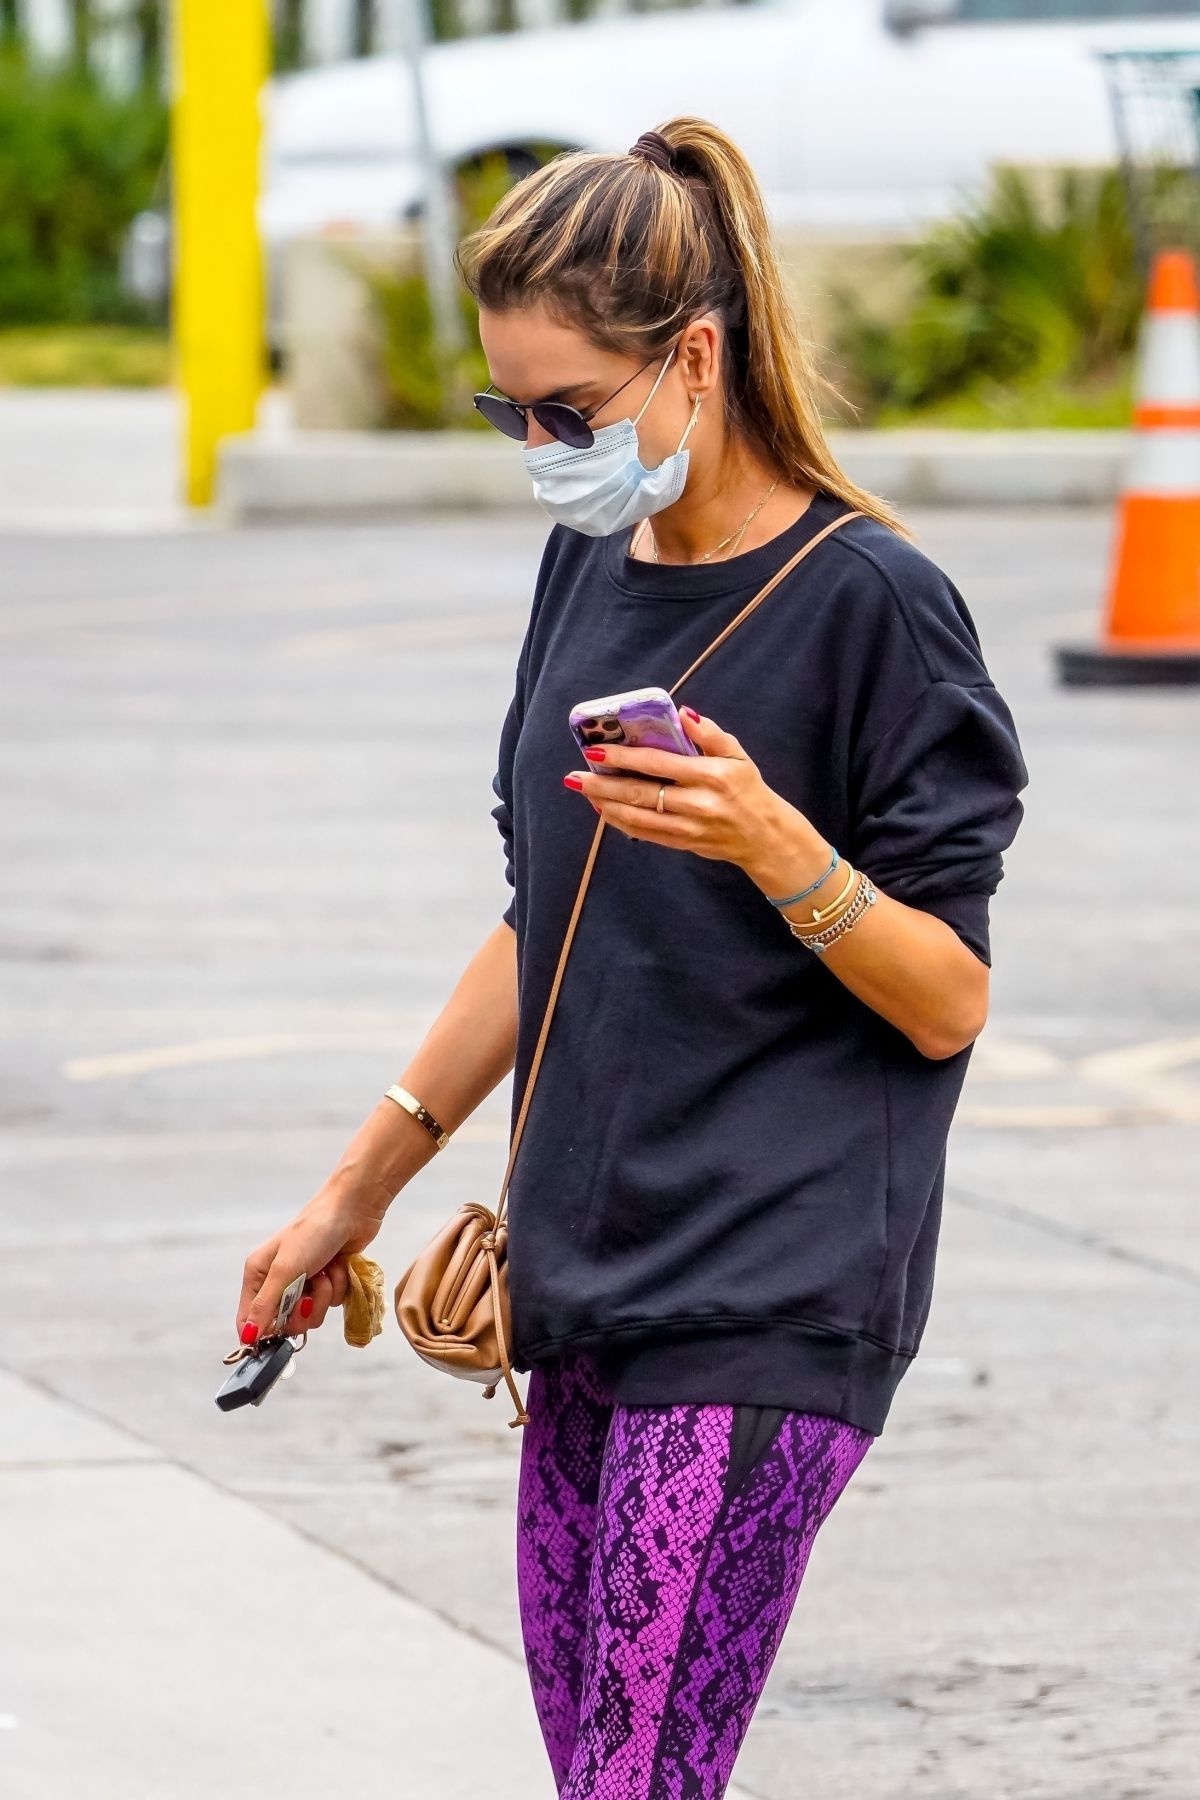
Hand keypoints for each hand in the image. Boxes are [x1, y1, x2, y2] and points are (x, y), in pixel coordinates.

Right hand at [235, 1189, 386, 1345]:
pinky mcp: (327, 1282)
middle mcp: (278, 1281)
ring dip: (323, 1296)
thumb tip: (247, 1338)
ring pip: (310, 1315)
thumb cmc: (314, 1232)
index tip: (279, 1337)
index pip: (248, 1319)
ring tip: (326, 1271)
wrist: (353, 1210)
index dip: (262, 1333)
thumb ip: (265, 1305)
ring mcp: (304, 1282)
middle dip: (302, 1311)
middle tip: (308, 1293)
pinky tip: (338, 1266)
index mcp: (258, 1274)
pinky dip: (338, 1287)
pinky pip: (330, 1303)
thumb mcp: (285, 1269)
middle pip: (284, 1323)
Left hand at [565, 707, 826, 886]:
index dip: (624, 757)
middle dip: (603, 784)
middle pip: (640, 793)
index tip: (596, 750)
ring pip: (637, 817)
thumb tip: (683, 713)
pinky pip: (645, 834)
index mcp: (711, 776)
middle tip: (575, 775)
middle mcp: (698, 803)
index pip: (658, 764)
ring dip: (605, 804)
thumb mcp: (738, 755)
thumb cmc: (748, 789)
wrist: (764, 836)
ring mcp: (688, 827)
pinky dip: (620, 822)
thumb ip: (710, 734)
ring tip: (583, 790)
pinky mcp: (683, 843)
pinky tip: (604, 810)